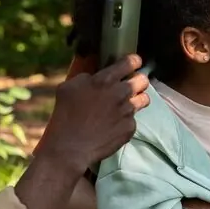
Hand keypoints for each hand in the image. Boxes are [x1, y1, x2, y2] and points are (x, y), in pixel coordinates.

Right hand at [40, 54, 150, 170]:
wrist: (71, 147)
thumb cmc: (65, 116)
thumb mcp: (67, 87)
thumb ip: (85, 77)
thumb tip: (94, 77)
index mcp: (104, 80)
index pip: (130, 62)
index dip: (134, 61)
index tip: (133, 63)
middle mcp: (120, 93)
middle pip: (143, 80)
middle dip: (138, 81)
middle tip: (130, 86)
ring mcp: (127, 111)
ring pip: (145, 99)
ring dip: (137, 99)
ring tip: (126, 105)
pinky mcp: (130, 128)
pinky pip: (134, 119)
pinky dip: (126, 121)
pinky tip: (114, 125)